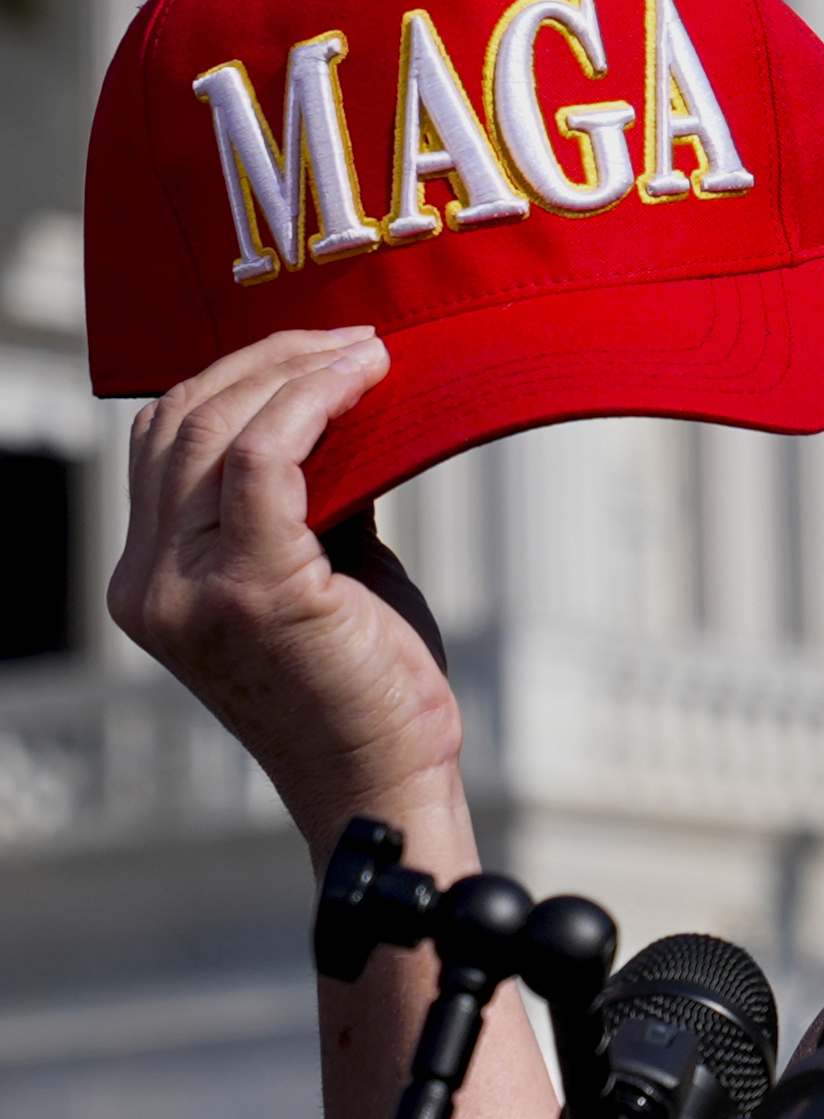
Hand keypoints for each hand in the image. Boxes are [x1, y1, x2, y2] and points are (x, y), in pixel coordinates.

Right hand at [107, 325, 464, 857]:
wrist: (381, 779)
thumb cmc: (365, 684)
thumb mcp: (320, 575)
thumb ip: (307, 501)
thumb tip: (338, 412)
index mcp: (149, 579)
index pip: (164, 442)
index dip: (237, 378)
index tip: (321, 349)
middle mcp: (148, 582)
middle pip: (181, 423)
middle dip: (271, 361)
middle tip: (353, 339)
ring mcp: (189, 589)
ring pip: (216, 430)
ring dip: (298, 372)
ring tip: (368, 351)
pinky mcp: (251, 590)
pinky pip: (264, 461)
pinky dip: (313, 404)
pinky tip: (363, 381)